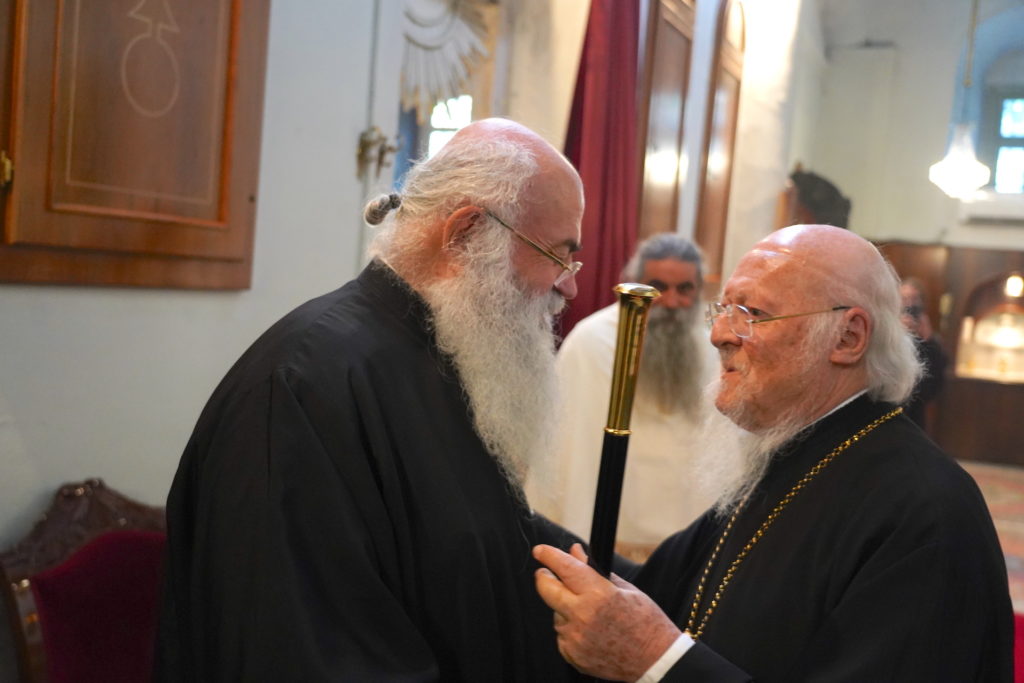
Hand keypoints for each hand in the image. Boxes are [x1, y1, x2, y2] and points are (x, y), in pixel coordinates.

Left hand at [533, 543, 681, 681]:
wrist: (655, 660)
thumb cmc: (646, 622)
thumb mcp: (624, 589)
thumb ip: (594, 570)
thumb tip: (575, 552)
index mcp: (598, 594)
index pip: (565, 567)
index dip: (549, 555)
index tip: (540, 550)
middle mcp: (582, 615)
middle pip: (546, 589)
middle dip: (543, 577)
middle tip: (545, 573)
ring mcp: (576, 637)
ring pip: (556, 614)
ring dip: (564, 608)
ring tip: (591, 615)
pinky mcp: (573, 655)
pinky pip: (562, 635)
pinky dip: (571, 630)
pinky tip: (591, 632)